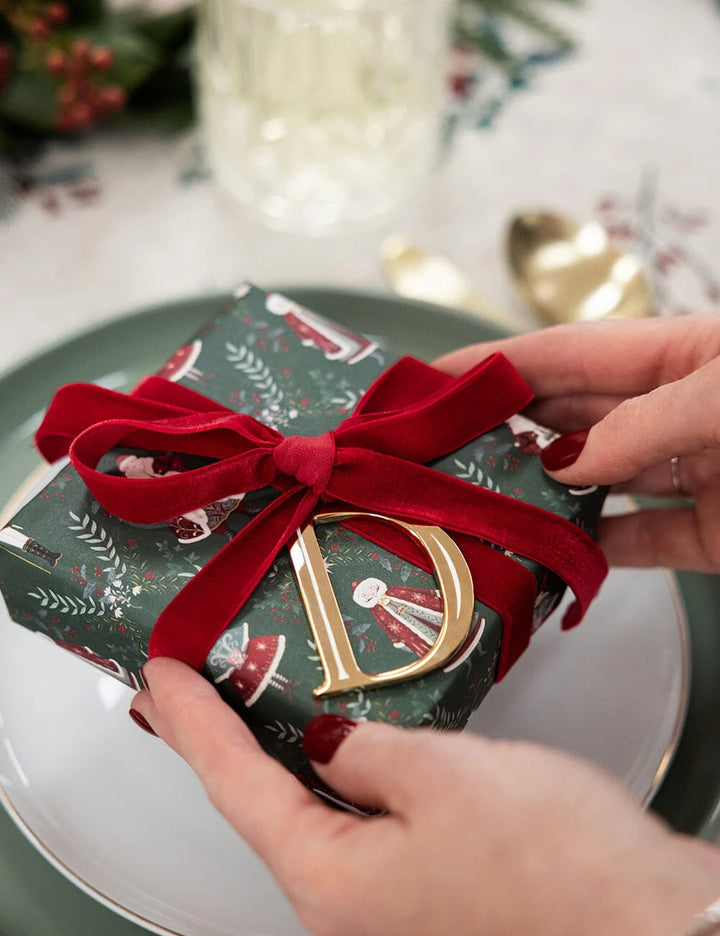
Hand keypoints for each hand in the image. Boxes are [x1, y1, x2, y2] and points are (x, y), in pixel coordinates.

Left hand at [132, 658, 719, 935]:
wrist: (652, 927)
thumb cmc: (555, 864)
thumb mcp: (441, 775)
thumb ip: (367, 751)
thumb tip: (330, 745)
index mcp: (330, 880)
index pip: (235, 784)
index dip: (192, 722)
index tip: (160, 676)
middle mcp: (350, 908)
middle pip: (268, 806)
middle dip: (229, 739)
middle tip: (194, 685)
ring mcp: (393, 907)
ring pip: (319, 816)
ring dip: (289, 756)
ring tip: (260, 700)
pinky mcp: (435, 894)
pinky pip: (367, 826)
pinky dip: (346, 777)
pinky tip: (351, 744)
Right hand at [435, 313, 719, 570]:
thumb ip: (641, 425)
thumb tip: (566, 463)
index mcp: (685, 356)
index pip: (572, 353)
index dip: (501, 363)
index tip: (437, 378)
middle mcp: (683, 411)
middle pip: (577, 416)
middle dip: (511, 429)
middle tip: (444, 451)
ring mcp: (700, 472)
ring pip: (603, 482)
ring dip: (546, 496)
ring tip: (483, 506)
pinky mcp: (716, 533)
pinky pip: (643, 541)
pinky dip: (597, 550)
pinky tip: (553, 555)